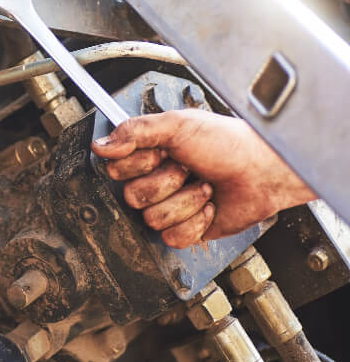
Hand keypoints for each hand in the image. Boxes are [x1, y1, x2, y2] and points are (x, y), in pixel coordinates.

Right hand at [91, 109, 316, 247]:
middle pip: (132, 196)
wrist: (263, 172)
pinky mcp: (185, 230)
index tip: (162, 152)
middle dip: (166, 182)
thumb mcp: (178, 124)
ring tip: (204, 186)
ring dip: (185, 202)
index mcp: (148, 154)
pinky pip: (171, 237)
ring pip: (152, 218)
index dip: (139, 164)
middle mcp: (155, 180)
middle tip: (187, 168)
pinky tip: (209, 207)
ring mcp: (169, 206)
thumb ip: (134, 131)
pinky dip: (195, 222)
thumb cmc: (228, 143)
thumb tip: (100, 145)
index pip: (116, 169)